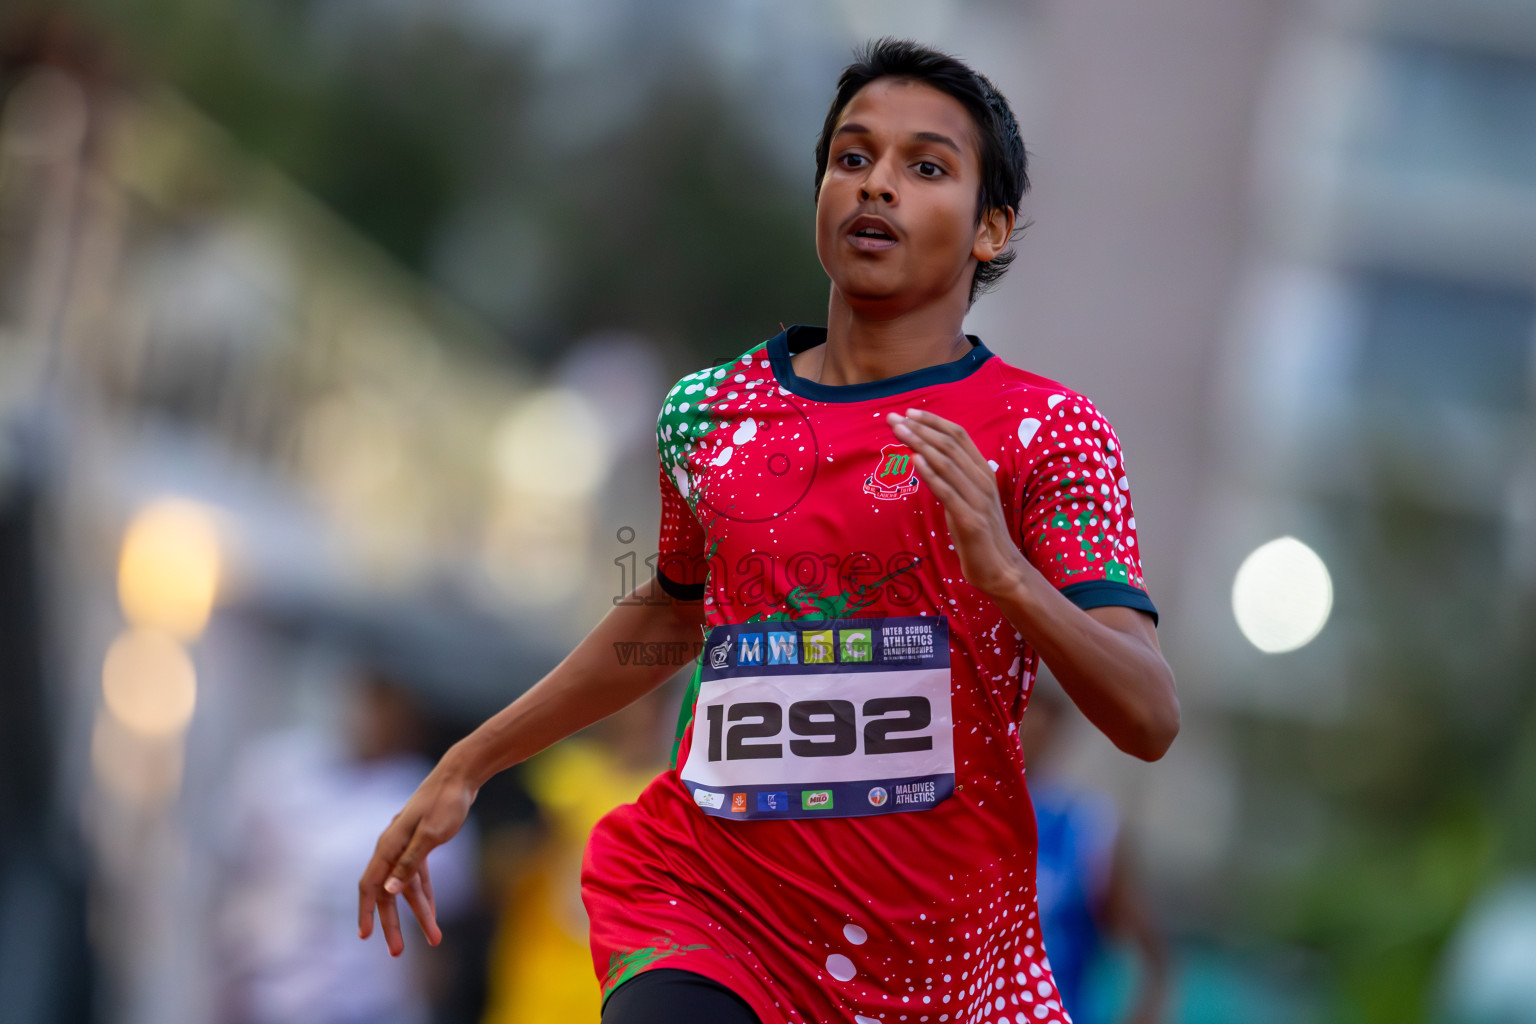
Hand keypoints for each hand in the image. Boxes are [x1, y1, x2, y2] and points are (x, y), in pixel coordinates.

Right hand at [357, 755, 476, 955]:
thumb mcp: (432, 834)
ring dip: (418, 912)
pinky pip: (419, 876)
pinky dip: (426, 895)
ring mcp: (406, 845)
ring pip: (406, 887)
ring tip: (434, 938)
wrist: (461, 775)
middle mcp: (392, 847)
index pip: (370, 885)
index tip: (365, 936)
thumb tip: (389, 890)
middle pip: (387, 892)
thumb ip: (410, 863)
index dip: (366, 912)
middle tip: (397, 952)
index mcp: (389, 845)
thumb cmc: (447, 802)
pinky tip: (433, 913)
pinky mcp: (421, 843)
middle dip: (392, 923)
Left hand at [887, 408, 1028, 598]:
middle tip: (894, 419)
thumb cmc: (979, 535)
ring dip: (921, 445)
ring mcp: (978, 500)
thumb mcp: (966, 499)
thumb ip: (952, 479)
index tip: (909, 412)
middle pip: (950, 445)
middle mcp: (982, 481)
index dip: (934, 421)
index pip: (959, 436)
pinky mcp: (971, 520)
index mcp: (982, 472)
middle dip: (920, 429)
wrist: (1000, 569)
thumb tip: (926, 459)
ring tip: (900, 432)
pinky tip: (915, 462)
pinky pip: (948, 492)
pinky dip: (931, 475)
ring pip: (947, 464)